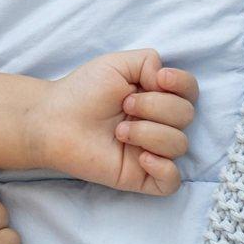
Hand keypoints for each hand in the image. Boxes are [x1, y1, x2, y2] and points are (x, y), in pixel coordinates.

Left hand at [32, 50, 198, 195]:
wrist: (53, 120)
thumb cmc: (82, 91)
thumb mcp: (117, 64)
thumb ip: (149, 61)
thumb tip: (166, 79)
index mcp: (156, 97)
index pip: (190, 91)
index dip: (182, 84)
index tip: (158, 79)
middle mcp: (158, 124)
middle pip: (187, 116)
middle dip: (156, 106)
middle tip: (123, 106)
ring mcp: (151, 151)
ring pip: (180, 145)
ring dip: (149, 133)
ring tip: (119, 131)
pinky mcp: (140, 177)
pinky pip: (172, 182)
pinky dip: (163, 168)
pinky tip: (141, 157)